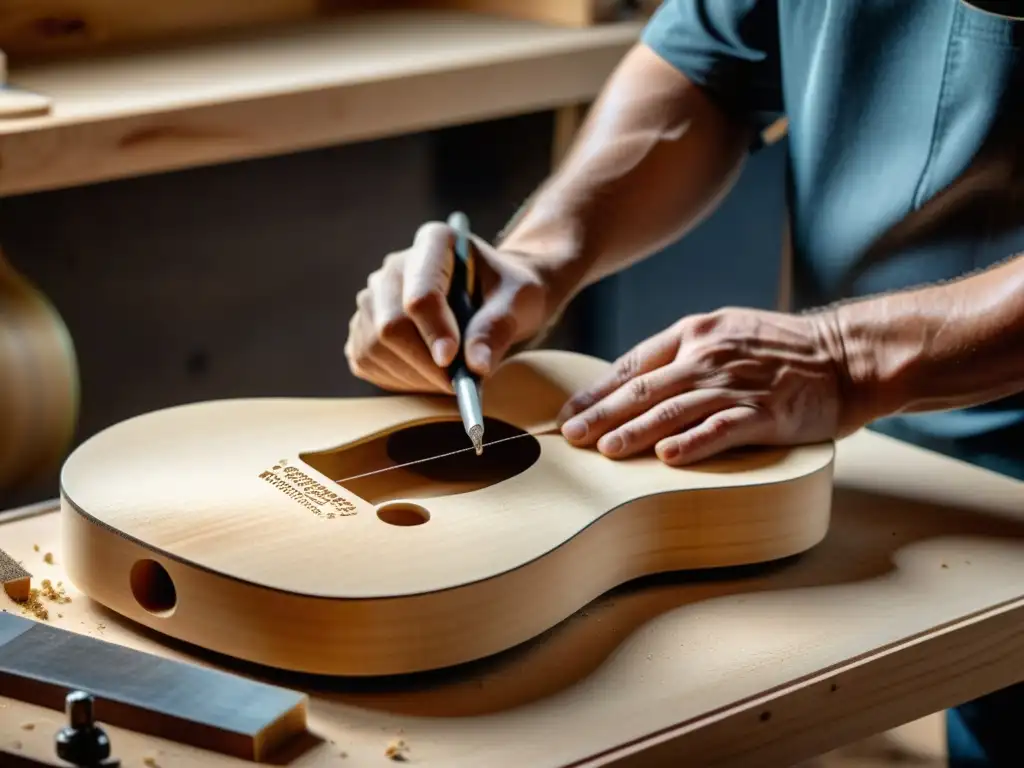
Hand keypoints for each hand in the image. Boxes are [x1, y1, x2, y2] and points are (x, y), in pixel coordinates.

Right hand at [345, 221, 553, 392]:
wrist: (496, 299)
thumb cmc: (509, 292)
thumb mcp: (520, 300)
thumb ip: (498, 327)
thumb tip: (476, 366)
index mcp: (434, 243)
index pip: (421, 294)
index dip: (434, 330)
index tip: (451, 360)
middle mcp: (395, 266)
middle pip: (391, 325)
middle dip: (424, 364)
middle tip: (457, 384)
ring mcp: (375, 296)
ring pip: (375, 348)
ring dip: (414, 376)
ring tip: (450, 379)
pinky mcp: (364, 327)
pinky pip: (367, 361)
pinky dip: (398, 380)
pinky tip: (427, 377)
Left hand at [556, 307, 856, 465]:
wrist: (846, 354)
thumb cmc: (781, 350)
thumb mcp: (725, 335)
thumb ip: (683, 356)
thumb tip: (634, 388)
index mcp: (694, 333)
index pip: (633, 364)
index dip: (597, 391)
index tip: (568, 414)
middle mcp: (708, 355)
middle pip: (644, 388)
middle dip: (602, 414)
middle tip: (570, 437)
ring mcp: (736, 383)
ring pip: (674, 409)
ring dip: (636, 431)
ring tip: (605, 450)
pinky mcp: (765, 411)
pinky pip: (722, 428)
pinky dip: (693, 443)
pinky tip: (667, 457)